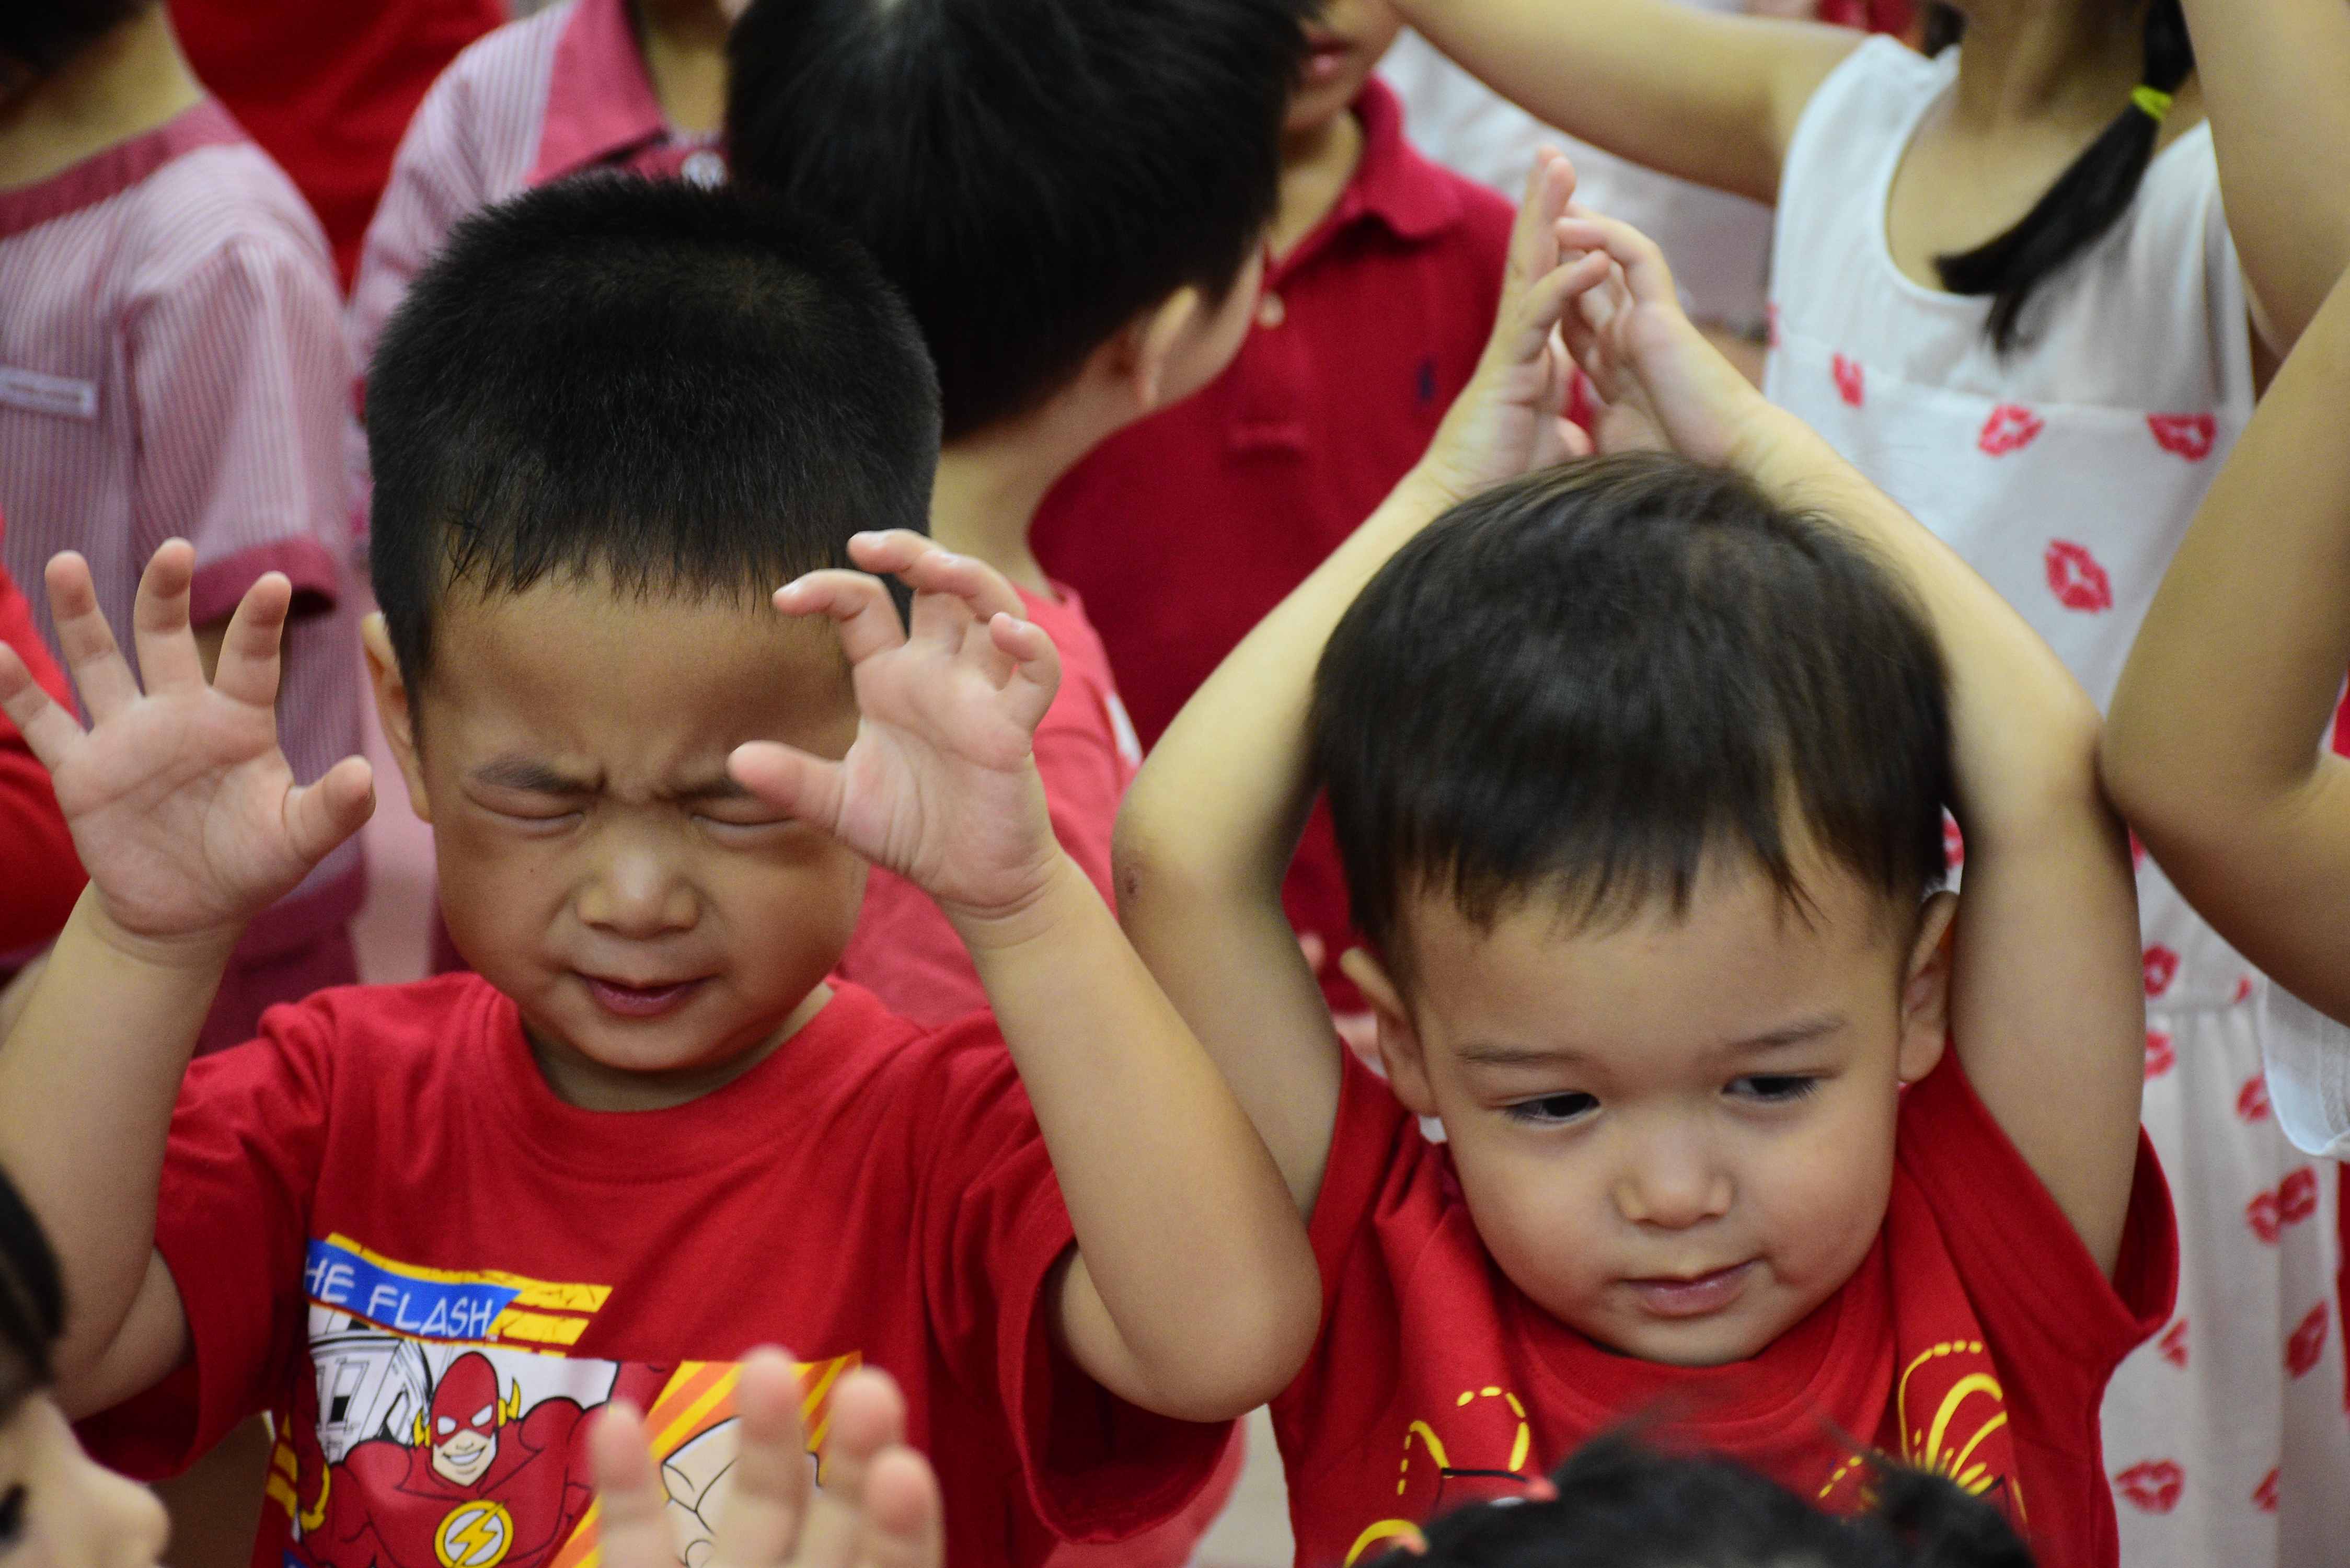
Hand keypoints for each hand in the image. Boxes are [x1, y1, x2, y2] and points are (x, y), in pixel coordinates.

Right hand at [0, 543, 371, 952]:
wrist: (189, 911)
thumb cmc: (251, 864)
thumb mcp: (297, 840)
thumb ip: (333, 809)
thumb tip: (365, 775)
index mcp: (238, 722)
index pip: (251, 661)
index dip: (260, 624)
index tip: (274, 583)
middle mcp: (179, 714)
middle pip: (167, 640)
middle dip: (167, 594)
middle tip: (175, 549)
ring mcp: (126, 737)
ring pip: (99, 662)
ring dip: (81, 615)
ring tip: (67, 562)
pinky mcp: (82, 771)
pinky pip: (44, 722)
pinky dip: (17, 688)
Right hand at [592, 1350, 942, 1567]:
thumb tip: (922, 1538)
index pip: (899, 1564)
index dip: (902, 1526)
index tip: (902, 1469)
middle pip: (839, 1525)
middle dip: (854, 1459)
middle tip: (869, 1387)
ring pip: (757, 1514)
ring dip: (765, 1440)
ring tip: (766, 1360)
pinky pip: (638, 1548)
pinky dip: (625, 1489)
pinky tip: (615, 1419)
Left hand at [728, 533, 1063, 923]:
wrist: (970, 881)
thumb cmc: (913, 833)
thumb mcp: (840, 805)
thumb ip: (793, 781)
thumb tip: (736, 760)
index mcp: (890, 679)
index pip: (862, 607)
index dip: (828, 588)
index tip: (783, 599)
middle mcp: (937, 673)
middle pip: (934, 583)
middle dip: (908, 550)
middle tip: (867, 543)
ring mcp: (979, 693)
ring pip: (990, 607)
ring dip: (969, 578)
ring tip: (938, 567)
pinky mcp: (1014, 727)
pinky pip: (1035, 674)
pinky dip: (1031, 648)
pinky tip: (1008, 633)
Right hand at [1413, 150, 1605, 507]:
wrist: (1462, 517)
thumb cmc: (1498, 492)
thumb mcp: (1550, 455)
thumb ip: (1566, 437)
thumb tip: (1581, 441)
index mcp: (1532, 361)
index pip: (1549, 290)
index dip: (1561, 246)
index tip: (1577, 206)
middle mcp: (1519, 347)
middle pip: (1533, 262)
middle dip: (1545, 207)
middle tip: (1555, 154)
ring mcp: (1510, 355)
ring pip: (1529, 272)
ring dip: (1545, 217)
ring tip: (1558, 165)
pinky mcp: (1507, 372)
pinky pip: (1537, 318)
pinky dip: (1563, 284)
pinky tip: (1588, 255)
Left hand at [1552, 208, 1778, 467]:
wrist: (1727, 474)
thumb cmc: (1677, 473)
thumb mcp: (1615, 445)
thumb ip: (1595, 427)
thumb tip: (1568, 443)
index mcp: (1615, 369)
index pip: (1572, 318)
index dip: (1545, 293)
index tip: (1516, 273)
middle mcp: (1629, 337)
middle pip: (1585, 276)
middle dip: (1556, 242)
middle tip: (1529, 200)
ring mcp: (1647, 322)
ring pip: (1609, 254)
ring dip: (1577, 221)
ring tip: (1544, 190)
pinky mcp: (1664, 314)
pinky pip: (1634, 257)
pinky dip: (1603, 236)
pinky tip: (1567, 223)